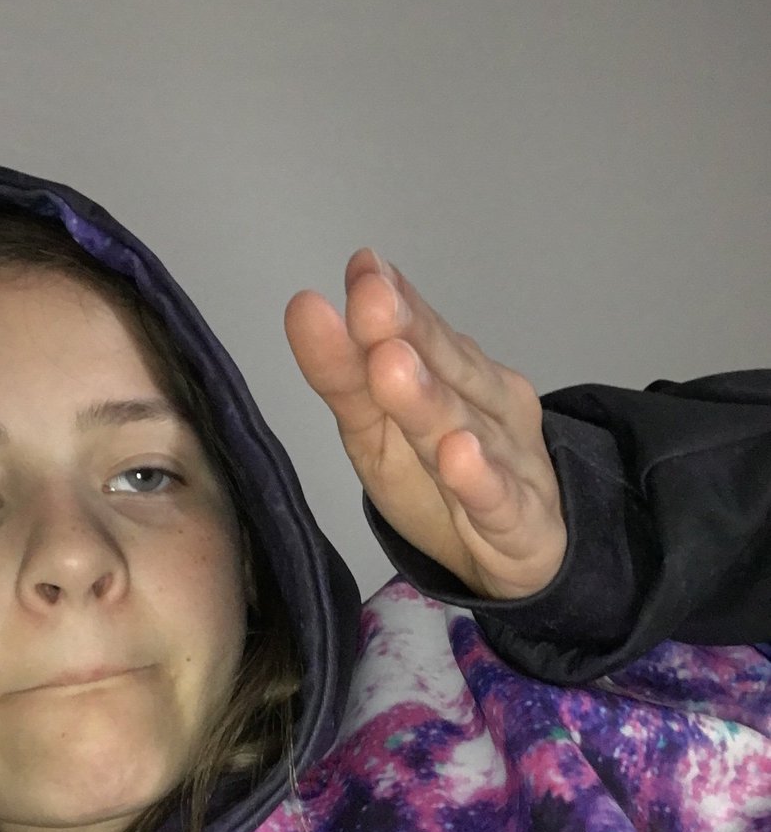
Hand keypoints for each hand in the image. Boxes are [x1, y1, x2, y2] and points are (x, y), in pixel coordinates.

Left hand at [284, 248, 566, 598]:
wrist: (519, 562)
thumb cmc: (443, 487)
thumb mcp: (378, 435)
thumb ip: (346, 375)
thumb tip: (305, 303)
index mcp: (458, 377)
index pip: (424, 333)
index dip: (394, 303)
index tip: (362, 269)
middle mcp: (490, 408)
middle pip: (447, 369)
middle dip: (410, 333)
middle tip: (371, 300)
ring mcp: (512, 463)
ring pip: (467, 428)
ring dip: (430, 399)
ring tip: (391, 365)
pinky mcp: (525, 524)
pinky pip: (500, 501)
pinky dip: (481, 479)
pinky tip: (460, 455)